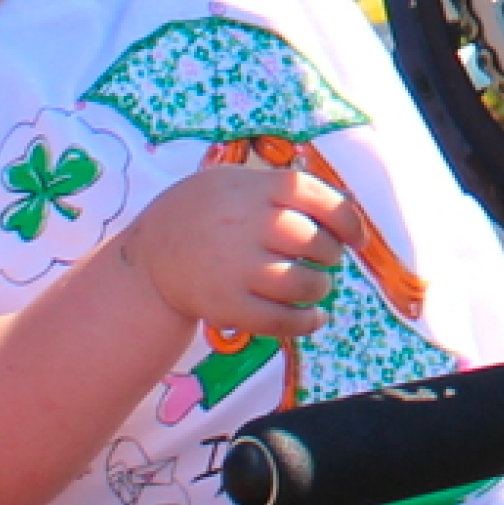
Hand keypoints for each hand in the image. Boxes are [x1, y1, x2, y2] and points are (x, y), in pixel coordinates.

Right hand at [121, 166, 359, 345]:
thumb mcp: (235, 182)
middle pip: (314, 242)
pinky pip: (280, 320)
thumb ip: (281, 188)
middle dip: (330, 254)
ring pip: (303, 284)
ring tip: (316, 286)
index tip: (356, 237)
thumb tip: (345, 207)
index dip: (346, 218)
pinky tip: (314, 317)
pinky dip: (307, 322)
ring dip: (321, 288)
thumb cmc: (203, 213)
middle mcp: (245, 226)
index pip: (316, 196)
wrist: (147, 257)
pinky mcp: (227, 306)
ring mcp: (235, 268)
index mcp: (252, 190)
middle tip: (325, 258)